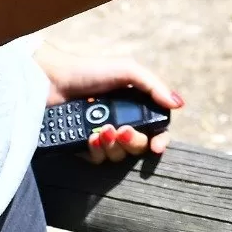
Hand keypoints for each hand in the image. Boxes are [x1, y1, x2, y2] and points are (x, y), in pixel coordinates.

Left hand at [34, 40, 183, 163]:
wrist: (53, 81)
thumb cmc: (90, 71)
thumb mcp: (127, 71)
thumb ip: (153, 86)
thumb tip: (178, 104)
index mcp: (136, 105)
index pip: (156, 128)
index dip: (160, 140)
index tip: (157, 146)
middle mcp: (122, 122)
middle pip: (138, 146)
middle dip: (133, 141)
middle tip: (122, 130)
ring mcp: (103, 136)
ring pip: (118, 156)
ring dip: (113, 145)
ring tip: (102, 131)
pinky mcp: (84, 146)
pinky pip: (97, 159)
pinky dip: (96, 150)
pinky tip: (91, 137)